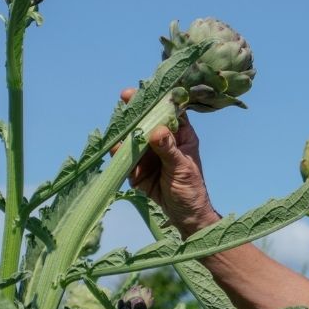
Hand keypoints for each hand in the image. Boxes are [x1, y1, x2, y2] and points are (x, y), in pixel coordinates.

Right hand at [118, 87, 220, 232]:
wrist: (185, 217)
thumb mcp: (182, 168)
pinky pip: (125, 160)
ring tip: (118, 133)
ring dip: (124, 135)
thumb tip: (157, 130)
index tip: (141, 92)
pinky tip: (117, 152)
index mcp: (180, 135)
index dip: (155, 100)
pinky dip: (120, 156)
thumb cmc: (191, 189)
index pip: (167, 112)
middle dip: (134, 113)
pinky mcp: (137, 171)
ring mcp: (149, 155)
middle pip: (146, 122)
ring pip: (132, 139)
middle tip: (124, 99)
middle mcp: (162, 141)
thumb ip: (168, 150)